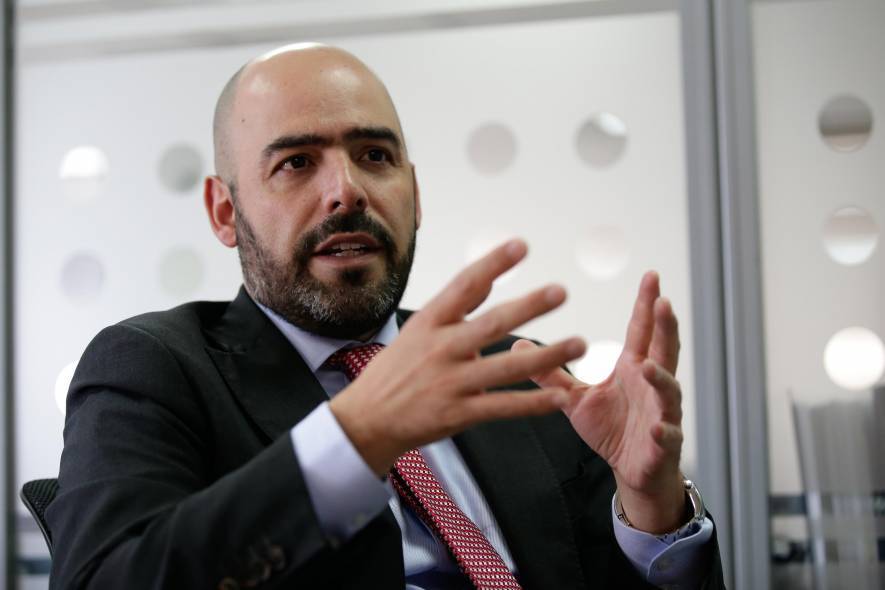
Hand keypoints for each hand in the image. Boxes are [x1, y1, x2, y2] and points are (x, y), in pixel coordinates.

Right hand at [329, 239, 586, 475]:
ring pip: (507, 367)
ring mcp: (451, 382)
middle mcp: (441, 348)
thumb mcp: (416, 331)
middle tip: (560, 291)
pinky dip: (534, 404)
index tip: (520, 246)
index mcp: (430, 323)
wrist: (366, 420)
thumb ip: (455, 308)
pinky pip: (504, 407)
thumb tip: (486, 280)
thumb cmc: (394, 372)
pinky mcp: (458, 414)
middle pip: (492, 323)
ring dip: (547, 355)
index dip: (492, 265)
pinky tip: (560, 398)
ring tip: (579, 344)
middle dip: (529, 306)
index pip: (464, 286)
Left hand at [513, 271, 685, 533]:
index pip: (642, 331)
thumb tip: (517, 345)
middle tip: (664, 303)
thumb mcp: (576, 398)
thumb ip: (551, 373)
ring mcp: (661, 412)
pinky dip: (663, 431)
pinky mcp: (664, 443)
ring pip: (668, 390)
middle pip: (664, 350)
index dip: (646, 305)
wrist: (633, 469)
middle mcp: (652, 385)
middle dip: (666, 327)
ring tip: (650, 368)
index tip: (650, 277)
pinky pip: (667, 435)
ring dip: (661, 379)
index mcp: (633, 369)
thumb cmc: (612, 428)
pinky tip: (657, 427)